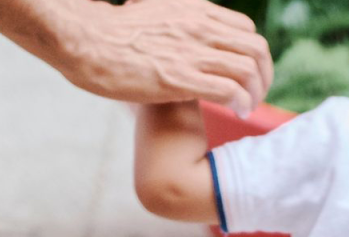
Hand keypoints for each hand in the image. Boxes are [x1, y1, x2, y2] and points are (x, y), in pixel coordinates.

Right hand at [61, 0, 273, 113]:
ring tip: (248, 108)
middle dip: (264, 76)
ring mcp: (191, 52)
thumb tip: (185, 37)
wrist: (83, 40)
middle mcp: (199, 27)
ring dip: (256, 93)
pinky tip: (237, 113)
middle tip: (256, 95)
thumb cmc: (112, 34)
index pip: (246, 30)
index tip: (247, 75)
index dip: (254, 55)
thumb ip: (178, 22)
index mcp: (195, 10)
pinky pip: (230, 91)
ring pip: (248, 70)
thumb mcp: (154, 13)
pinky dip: (242, 104)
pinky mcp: (180, 78)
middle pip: (256, 49)